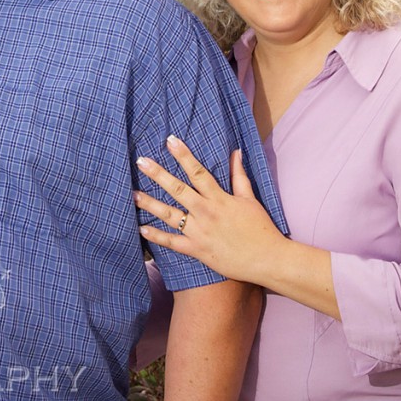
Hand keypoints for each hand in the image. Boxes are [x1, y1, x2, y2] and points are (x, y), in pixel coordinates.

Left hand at [134, 136, 285, 286]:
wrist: (267, 259)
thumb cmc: (260, 228)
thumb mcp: (250, 199)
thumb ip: (239, 176)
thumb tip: (235, 152)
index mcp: (220, 198)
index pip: (197, 171)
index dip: (183, 155)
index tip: (170, 140)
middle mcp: (207, 213)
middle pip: (178, 189)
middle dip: (158, 174)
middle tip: (141, 161)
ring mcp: (200, 232)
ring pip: (170, 215)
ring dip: (150, 204)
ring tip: (133, 194)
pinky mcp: (197, 251)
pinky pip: (173, 243)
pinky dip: (157, 236)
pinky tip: (142, 228)